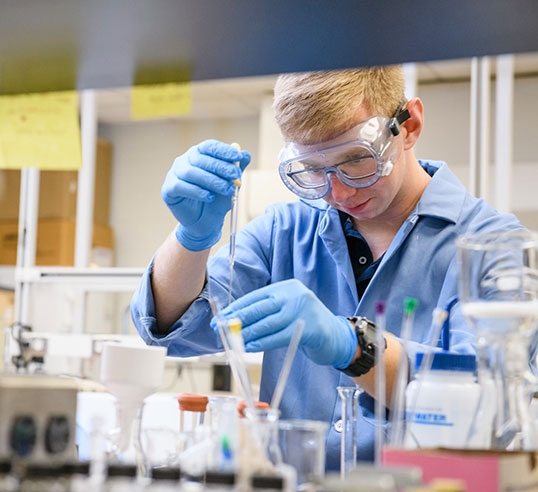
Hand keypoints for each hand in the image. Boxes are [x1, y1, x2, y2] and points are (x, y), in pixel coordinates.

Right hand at [161, 139, 250, 250]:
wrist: (205, 222)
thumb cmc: (216, 199)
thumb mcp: (230, 184)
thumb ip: (237, 169)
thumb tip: (246, 154)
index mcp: (199, 154)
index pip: (209, 147)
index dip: (223, 151)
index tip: (238, 157)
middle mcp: (184, 161)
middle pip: (201, 158)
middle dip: (221, 167)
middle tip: (236, 176)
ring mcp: (174, 174)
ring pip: (191, 172)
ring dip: (212, 180)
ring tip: (227, 190)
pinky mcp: (168, 189)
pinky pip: (181, 186)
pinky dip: (197, 191)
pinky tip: (210, 197)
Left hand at [212, 279, 356, 368]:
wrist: (337, 337)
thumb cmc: (306, 325)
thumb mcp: (288, 310)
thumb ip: (267, 312)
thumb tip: (235, 321)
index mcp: (287, 287)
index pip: (256, 297)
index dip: (236, 308)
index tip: (220, 318)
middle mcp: (295, 295)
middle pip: (259, 308)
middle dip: (237, 320)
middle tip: (219, 329)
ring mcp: (303, 310)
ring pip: (267, 323)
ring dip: (246, 333)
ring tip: (232, 340)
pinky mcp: (309, 328)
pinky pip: (278, 337)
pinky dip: (260, 343)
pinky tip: (248, 347)